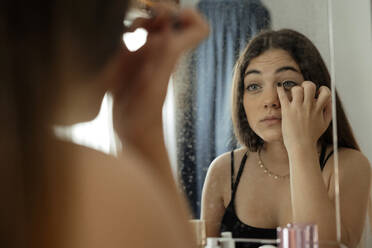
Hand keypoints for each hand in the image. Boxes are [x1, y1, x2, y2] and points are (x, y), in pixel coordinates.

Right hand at [111, 4, 208, 149]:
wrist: (131, 130)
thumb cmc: (145, 114)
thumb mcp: (155, 84)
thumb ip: (163, 55)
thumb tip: (168, 26)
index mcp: (171, 53)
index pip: (198, 28)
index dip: (187, 15)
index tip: (166, 16)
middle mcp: (162, 50)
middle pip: (170, 18)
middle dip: (156, 11)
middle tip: (140, 22)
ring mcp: (146, 54)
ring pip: (150, 23)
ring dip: (139, 18)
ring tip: (128, 32)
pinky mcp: (129, 60)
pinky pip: (131, 35)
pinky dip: (125, 29)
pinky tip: (118, 40)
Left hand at [277, 81, 331, 150]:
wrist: (301, 146)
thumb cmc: (312, 135)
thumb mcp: (325, 123)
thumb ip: (328, 109)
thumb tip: (328, 98)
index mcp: (318, 109)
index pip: (325, 92)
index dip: (322, 89)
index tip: (317, 93)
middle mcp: (308, 107)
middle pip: (309, 86)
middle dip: (307, 85)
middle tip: (304, 90)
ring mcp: (297, 108)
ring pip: (296, 89)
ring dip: (295, 89)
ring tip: (294, 95)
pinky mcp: (287, 111)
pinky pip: (283, 96)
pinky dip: (280, 90)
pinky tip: (279, 87)